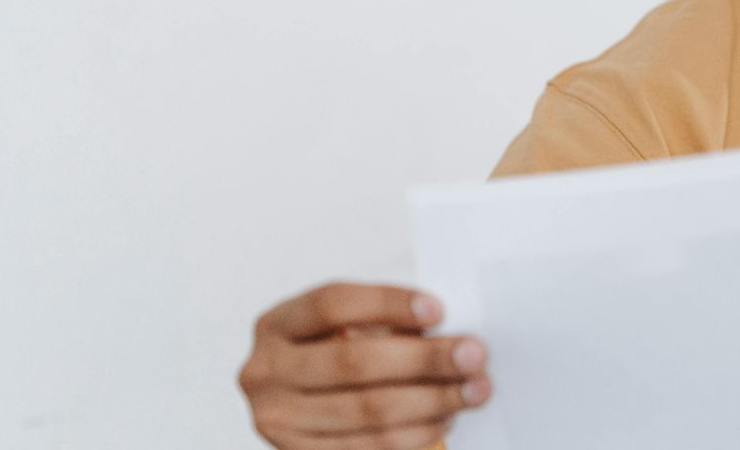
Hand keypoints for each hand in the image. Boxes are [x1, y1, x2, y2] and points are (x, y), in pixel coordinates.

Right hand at [238, 281, 493, 449]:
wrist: (304, 401)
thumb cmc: (338, 350)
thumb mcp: (350, 325)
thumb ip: (389, 323)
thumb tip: (451, 334)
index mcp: (277, 325)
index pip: (332, 305)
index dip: (387, 304)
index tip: (439, 310)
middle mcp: (266, 372)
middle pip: (352, 362)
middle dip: (423, 359)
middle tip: (474, 354)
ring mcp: (277, 420)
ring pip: (365, 411)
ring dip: (431, 401)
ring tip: (473, 390)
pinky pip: (365, 448)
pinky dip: (414, 434)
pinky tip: (444, 419)